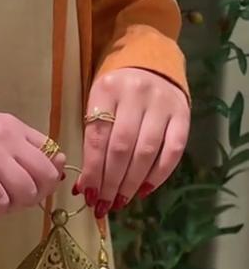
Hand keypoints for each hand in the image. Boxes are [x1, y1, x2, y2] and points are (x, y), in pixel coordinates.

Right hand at [0, 112, 65, 219]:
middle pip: (46, 176)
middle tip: (13, 201)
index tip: (32, 188)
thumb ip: (18, 147)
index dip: (49, 178)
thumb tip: (55, 168)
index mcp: (13, 126)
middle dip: (35, 197)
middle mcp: (7, 136)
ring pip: (26, 192)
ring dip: (13, 207)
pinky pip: (0, 201)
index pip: (53, 153)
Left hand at [76, 68, 189, 217]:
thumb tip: (85, 187)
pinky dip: (158, 174)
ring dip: (131, 183)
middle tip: (103, 205)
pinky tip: (145, 190)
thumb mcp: (99, 105)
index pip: (97, 137)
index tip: (87, 194)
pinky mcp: (183, 114)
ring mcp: (162, 103)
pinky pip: (173, 151)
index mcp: (107, 89)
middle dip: (110, 182)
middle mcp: (136, 94)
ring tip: (120, 201)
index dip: (92, 170)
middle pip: (121, 148)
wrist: (152, 63)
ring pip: (146, 152)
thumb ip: (93, 141)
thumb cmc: (118, 92)